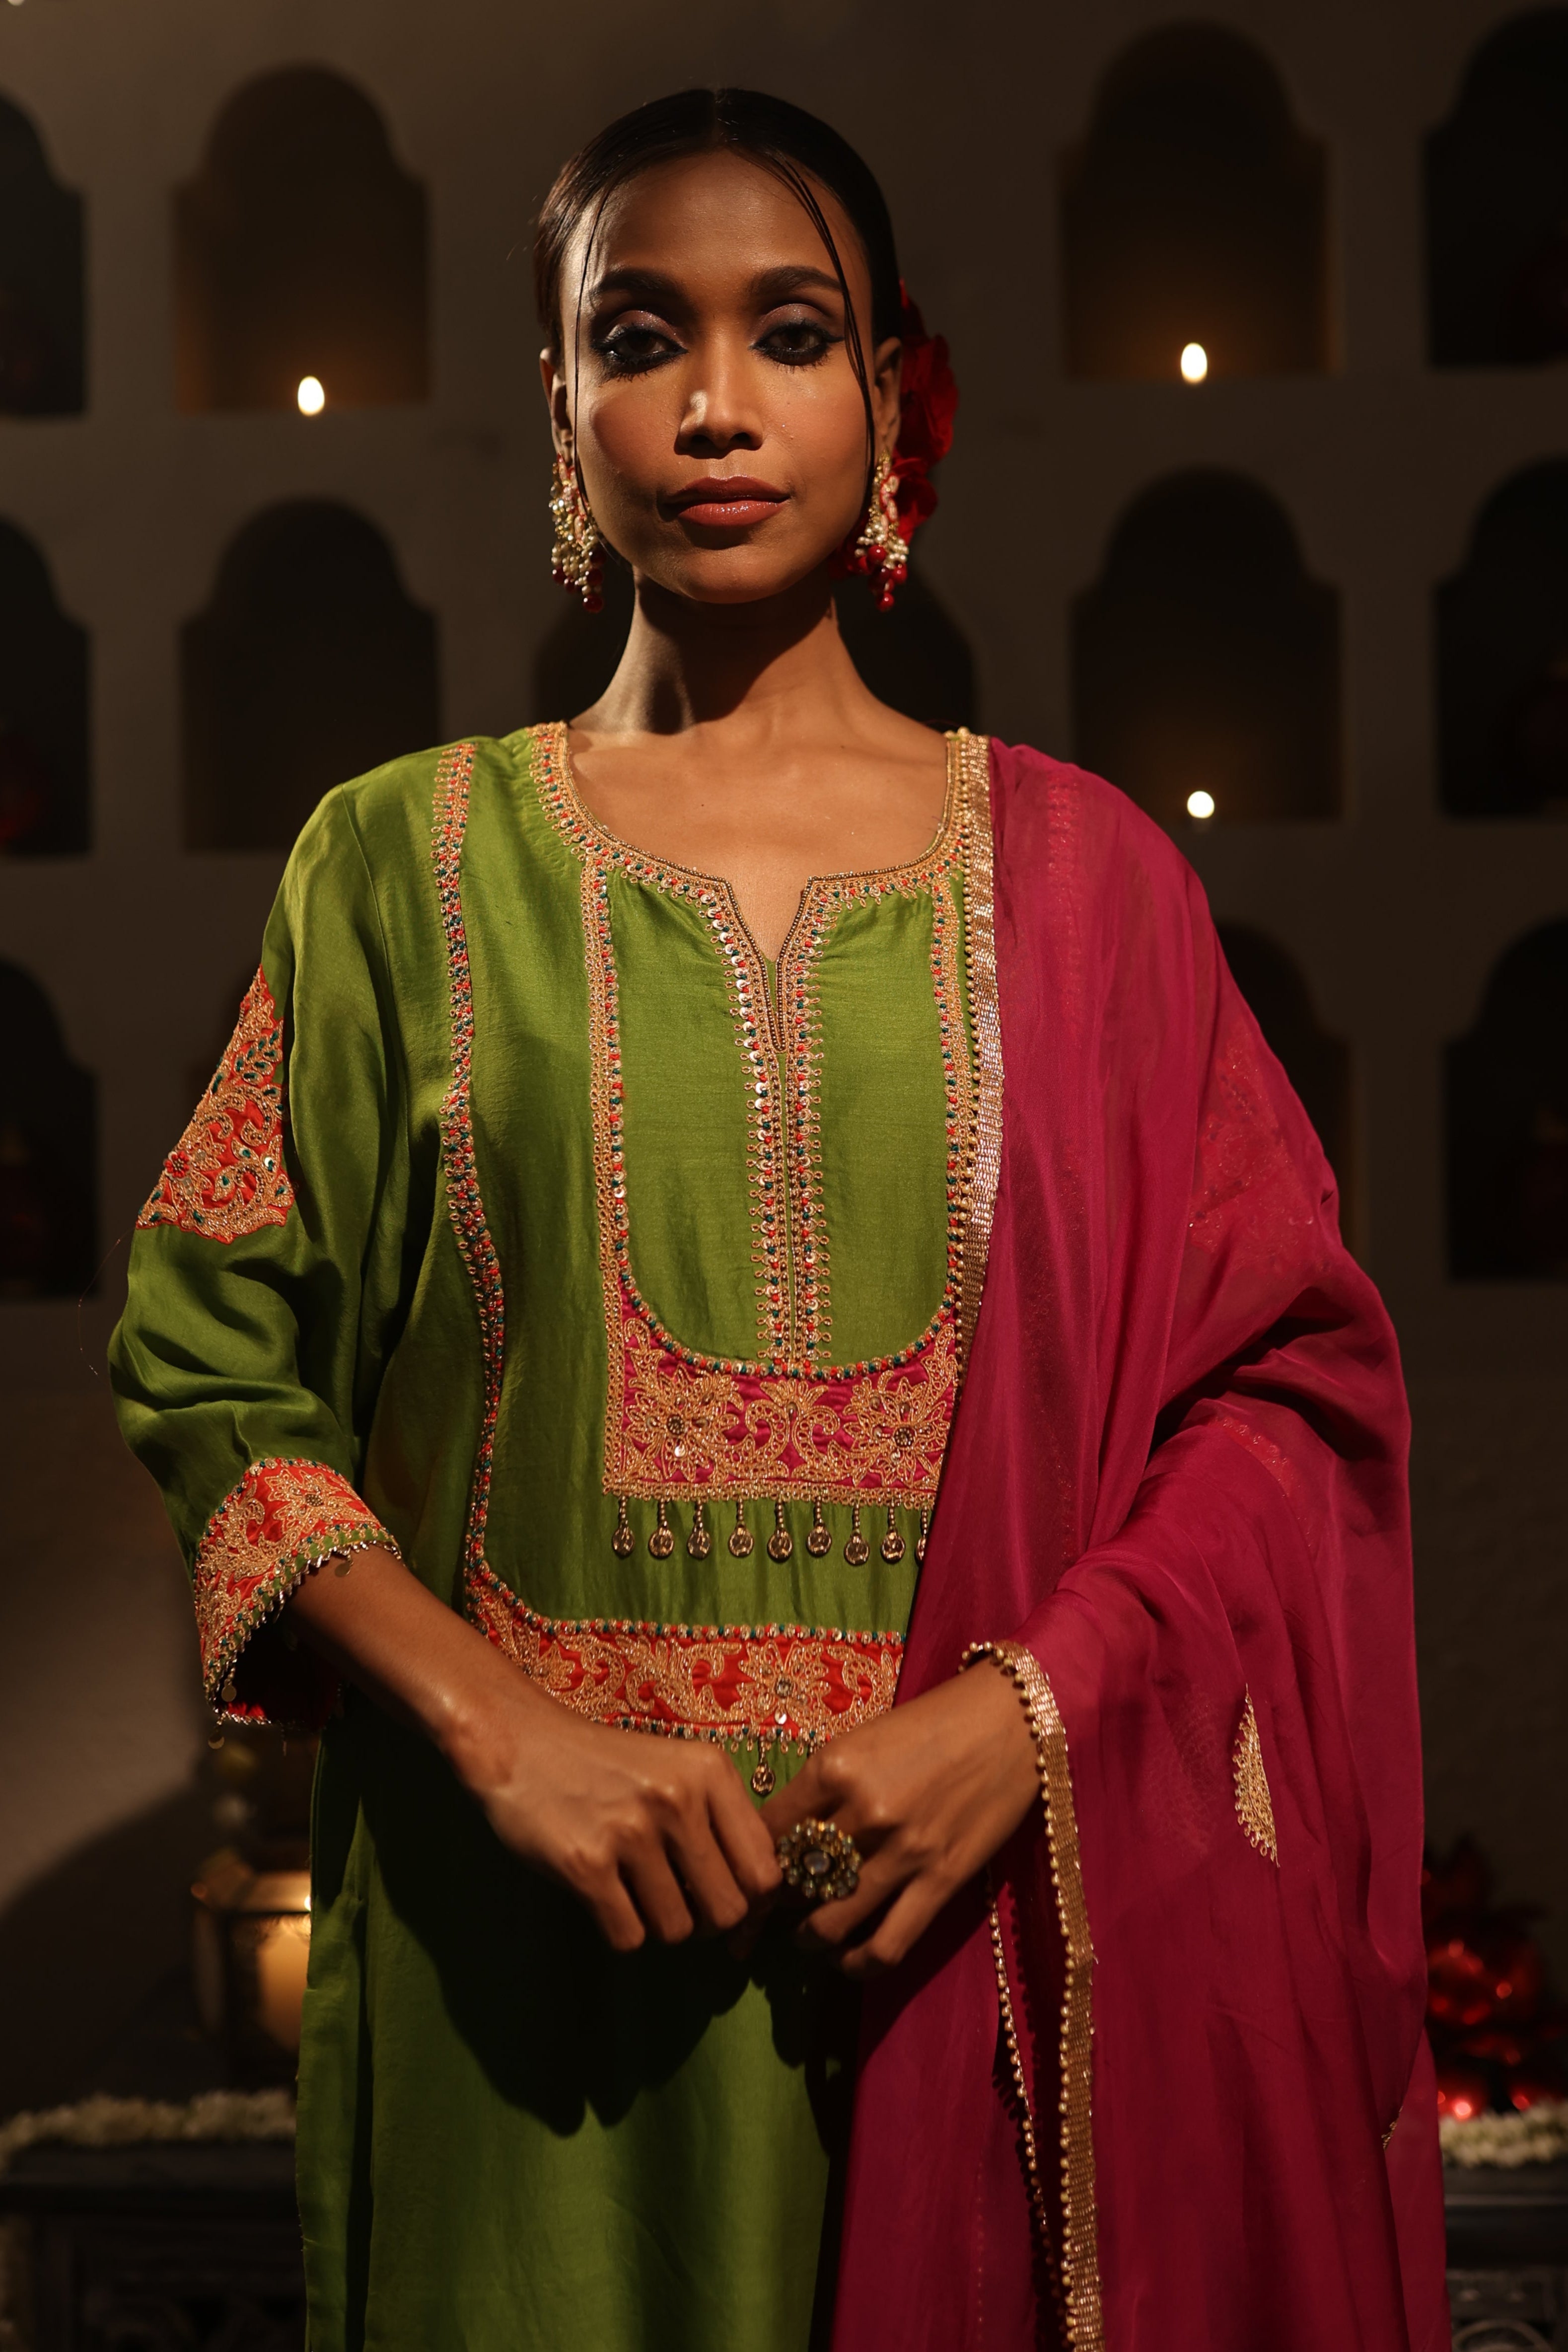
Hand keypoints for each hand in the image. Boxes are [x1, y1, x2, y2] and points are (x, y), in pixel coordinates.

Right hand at [446, 1677, 783, 1952]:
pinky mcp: (585, 1864)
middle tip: (680, 1902)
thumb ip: (720, 1820)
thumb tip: (755, 1898)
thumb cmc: (607, 1765)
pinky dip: (620, 1929)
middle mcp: (677, 1799)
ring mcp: (631, 1832)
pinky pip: (629, 1937)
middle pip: (728, 1910)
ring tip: (636, 1891)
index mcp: (710, 1772)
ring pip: (677, 1930)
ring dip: (658, 1924)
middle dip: (706, 1920)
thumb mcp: (678, 1769)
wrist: (521, 1742)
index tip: (725, 1896)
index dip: (750, 1898)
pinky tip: (605, 1895)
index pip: (765, 1870)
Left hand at [759, 1661, 1039, 1976]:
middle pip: (794, 1879)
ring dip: (808, 1938)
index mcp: (834, 1766)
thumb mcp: (862, 1740)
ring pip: (831, 1921)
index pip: (767, 1832)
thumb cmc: (932, 1722)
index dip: (748, 1863)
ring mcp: (903, 1851)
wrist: (1010, 1719)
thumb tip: (784, 1838)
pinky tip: (846, 1961)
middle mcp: (862, 1811)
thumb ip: (823, 1787)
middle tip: (767, 1917)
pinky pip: (887, 1945)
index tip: (746, 1879)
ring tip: (804, 1938)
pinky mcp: (941, 1880)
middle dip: (773, 1906)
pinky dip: (858, 1964)